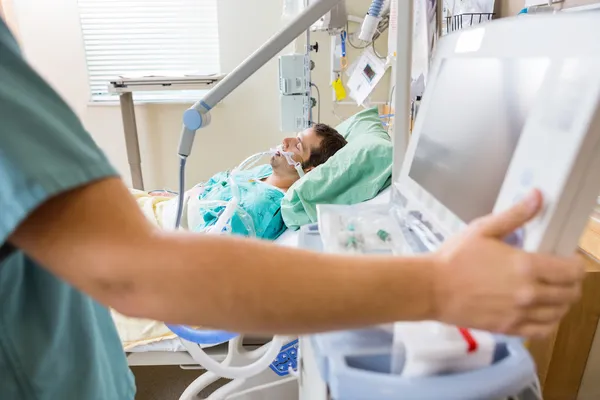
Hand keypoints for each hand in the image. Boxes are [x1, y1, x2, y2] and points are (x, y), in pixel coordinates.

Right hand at [431, 189, 583, 337]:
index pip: (572, 271)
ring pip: (560, 312)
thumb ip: (515, 215)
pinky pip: (544, 330)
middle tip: (560, 275)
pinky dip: (549, 322)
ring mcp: (520, 314)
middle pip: (571, 293)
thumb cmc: (454, 257)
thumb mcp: (483, 230)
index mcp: (527, 266)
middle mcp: (530, 293)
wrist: (432, 288)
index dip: (575, 264)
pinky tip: (542, 312)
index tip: (567, 260)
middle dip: (571, 283)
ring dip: (562, 302)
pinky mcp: (509, 329)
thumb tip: (538, 196)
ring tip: (552, 292)